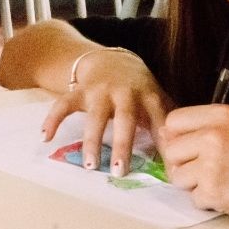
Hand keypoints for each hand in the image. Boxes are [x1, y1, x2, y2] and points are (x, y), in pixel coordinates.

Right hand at [41, 49, 172, 176]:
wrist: (111, 57)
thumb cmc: (138, 86)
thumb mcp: (156, 96)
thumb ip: (167, 120)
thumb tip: (183, 149)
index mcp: (147, 94)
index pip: (159, 119)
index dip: (163, 140)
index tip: (166, 165)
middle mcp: (124, 92)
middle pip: (124, 119)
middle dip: (123, 145)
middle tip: (120, 171)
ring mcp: (100, 91)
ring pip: (94, 116)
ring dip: (92, 141)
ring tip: (91, 165)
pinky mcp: (79, 90)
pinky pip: (63, 104)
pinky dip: (52, 119)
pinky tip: (45, 137)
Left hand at [160, 104, 228, 228]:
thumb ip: (210, 128)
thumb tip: (170, 137)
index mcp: (222, 115)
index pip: (173, 122)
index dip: (177, 139)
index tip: (188, 150)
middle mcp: (213, 135)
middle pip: (171, 150)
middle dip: (184, 165)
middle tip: (209, 171)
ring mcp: (212, 163)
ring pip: (177, 176)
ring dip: (194, 185)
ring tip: (223, 183)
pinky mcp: (213, 191)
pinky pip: (193, 198)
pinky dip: (208, 202)